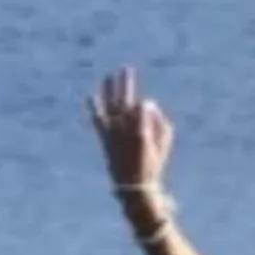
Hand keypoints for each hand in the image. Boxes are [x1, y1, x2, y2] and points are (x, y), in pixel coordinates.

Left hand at [88, 68, 174, 196]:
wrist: (133, 186)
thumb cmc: (152, 165)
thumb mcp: (164, 144)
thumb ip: (161, 123)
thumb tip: (150, 106)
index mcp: (142, 129)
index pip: (142, 105)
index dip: (146, 106)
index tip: (148, 112)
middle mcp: (126, 129)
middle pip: (125, 99)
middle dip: (126, 82)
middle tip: (125, 68)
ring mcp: (114, 134)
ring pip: (111, 106)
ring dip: (109, 90)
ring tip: (108, 76)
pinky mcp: (105, 140)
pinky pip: (98, 121)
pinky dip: (94, 108)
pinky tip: (90, 96)